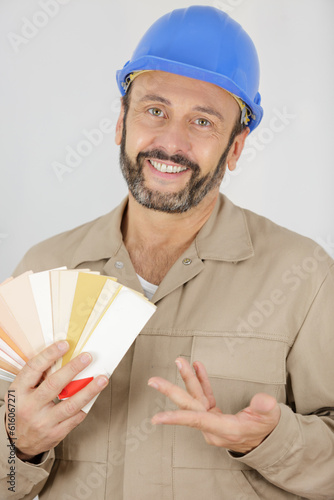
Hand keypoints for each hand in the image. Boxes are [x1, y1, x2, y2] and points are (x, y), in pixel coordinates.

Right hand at [5, 341, 108, 460]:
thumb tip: (62, 357)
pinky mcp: (54, 434)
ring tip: (102, 379)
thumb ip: (38, 377)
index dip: (50, 354)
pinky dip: (86, 406)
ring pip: (70, 404)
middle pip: (54, 385)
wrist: (16, 442)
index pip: (34, 368)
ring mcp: (42, 422)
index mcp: (19, 392)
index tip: (65, 344)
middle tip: (87, 357)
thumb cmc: (21, 410)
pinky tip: (94, 396)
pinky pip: (75, 418)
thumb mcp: (21, 392)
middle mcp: (29, 407)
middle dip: (73, 369)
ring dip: (89, 390)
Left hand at [148, 358, 280, 453]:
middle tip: (153, 381)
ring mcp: (212, 421)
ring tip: (180, 361)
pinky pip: (204, 397)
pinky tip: (196, 367)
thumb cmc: (267, 430)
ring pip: (195, 399)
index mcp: (226, 430)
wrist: (266, 441)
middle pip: (189, 408)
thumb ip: (265, 409)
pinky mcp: (213, 415)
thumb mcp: (270, 418)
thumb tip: (263, 400)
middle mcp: (214, 427)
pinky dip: (201, 382)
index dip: (177, 418)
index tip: (157, 418)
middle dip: (172, 392)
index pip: (197, 421)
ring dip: (188, 379)